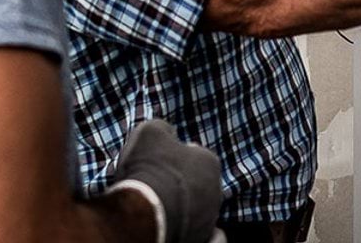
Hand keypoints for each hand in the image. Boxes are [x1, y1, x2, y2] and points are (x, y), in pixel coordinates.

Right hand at [111, 120, 222, 242]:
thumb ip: (163, 128)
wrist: (144, 211)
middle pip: (199, 182)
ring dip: (184, 206)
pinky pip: (198, 232)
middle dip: (182, 183)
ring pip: (198, 208)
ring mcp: (209, 217)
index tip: (161, 161)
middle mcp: (216, 189)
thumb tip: (166, 132)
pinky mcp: (200, 238)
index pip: (197, 155)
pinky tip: (174, 226)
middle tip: (158, 185)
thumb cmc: (149, 168)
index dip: (177, 157)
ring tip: (159, 207)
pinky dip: (187, 228)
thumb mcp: (150, 131)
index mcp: (209, 161)